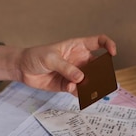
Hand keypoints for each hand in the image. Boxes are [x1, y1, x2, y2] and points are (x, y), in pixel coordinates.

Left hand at [0, 34, 116, 92]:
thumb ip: (65, 67)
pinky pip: (78, 90)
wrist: (22, 69)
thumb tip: (80, 78)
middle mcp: (79, 60)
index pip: (98, 42)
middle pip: (97, 66)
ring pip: (89, 80)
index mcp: (77, 46)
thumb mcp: (50, 58)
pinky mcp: (68, 85)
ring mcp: (74, 73)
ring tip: (89, 90)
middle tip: (102, 79)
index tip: (113, 53)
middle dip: (102, 73)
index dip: (108, 45)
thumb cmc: (36, 56)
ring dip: (91, 85)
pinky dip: (79, 93)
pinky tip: (75, 93)